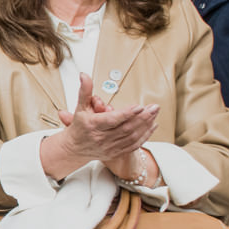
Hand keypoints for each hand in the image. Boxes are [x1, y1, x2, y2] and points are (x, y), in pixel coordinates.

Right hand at [40, 75, 157, 179]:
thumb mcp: (80, 107)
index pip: (112, 120)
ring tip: (154, 113)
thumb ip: (85, 91)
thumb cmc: (79, 126)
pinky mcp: (116, 153)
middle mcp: (102, 138)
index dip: (126, 114)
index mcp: (93, 126)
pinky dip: (145, 136)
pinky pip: (133, 145)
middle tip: (153, 107)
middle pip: (126, 128)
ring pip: (132, 137)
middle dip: (142, 117)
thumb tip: (84, 75)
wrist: (74, 148)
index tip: (139, 106)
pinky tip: (152, 126)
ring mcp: (110, 147)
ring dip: (145, 125)